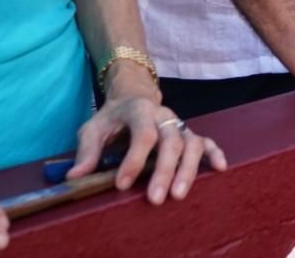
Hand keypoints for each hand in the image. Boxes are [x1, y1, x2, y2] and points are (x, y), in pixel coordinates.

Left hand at [70, 81, 226, 204]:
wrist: (133, 95)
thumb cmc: (112, 118)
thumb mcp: (93, 128)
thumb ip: (86, 151)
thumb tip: (75, 177)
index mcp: (140, 110)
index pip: (142, 134)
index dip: (134, 160)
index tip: (122, 185)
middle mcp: (164, 115)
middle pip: (171, 141)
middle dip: (164, 171)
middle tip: (155, 199)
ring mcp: (180, 123)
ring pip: (191, 143)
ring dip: (188, 169)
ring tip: (179, 195)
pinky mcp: (189, 132)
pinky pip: (206, 141)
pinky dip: (215, 153)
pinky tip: (219, 168)